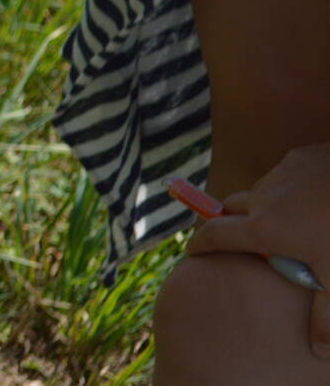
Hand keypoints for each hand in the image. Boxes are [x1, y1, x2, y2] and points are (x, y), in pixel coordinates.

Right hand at [188, 144, 329, 354]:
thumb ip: (327, 316)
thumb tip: (319, 351)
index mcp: (264, 228)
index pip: (214, 234)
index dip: (199, 244)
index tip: (191, 251)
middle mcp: (263, 197)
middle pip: (230, 209)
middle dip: (229, 222)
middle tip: (240, 239)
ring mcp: (280, 174)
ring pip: (259, 191)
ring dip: (262, 205)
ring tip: (286, 221)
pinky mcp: (299, 157)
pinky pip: (283, 174)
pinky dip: (287, 188)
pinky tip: (309, 199)